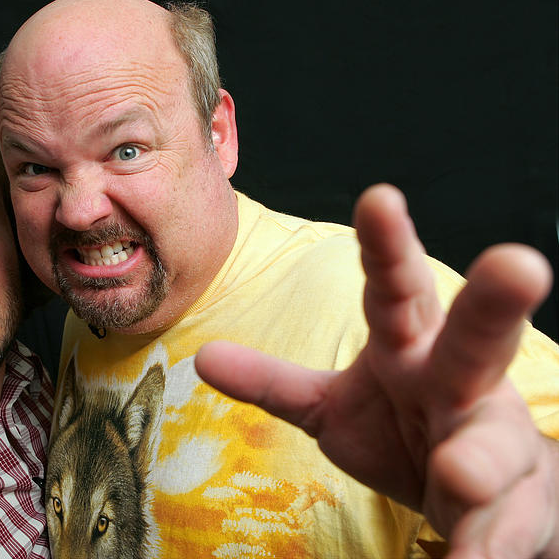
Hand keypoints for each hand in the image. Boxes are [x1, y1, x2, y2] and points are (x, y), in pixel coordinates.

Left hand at [195, 184, 558, 557]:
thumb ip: (273, 382)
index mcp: (410, 346)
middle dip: (497, 302)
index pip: (396, 289)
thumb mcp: (329, 405)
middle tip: (519, 264)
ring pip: (492, 441)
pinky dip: (483, 546)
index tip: (379, 197)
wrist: (476, 495)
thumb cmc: (400, 428)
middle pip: (478, 337)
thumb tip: (203, 356)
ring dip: (476, 457)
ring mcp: (491, 440)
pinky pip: (498, 526)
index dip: (387, 245)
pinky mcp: (513, 504)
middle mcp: (460, 382)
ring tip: (458, 473)